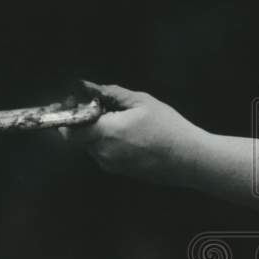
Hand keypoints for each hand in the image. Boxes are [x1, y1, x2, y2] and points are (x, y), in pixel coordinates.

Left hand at [60, 81, 204, 185]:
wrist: (189, 159)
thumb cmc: (169, 128)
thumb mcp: (142, 101)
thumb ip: (112, 93)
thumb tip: (90, 86)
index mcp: (106, 133)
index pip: (69, 129)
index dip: (68, 116)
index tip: (77, 104)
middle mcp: (103, 153)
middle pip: (79, 138)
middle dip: (85, 122)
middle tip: (103, 108)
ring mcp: (112, 166)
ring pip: (92, 147)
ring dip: (98, 133)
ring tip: (122, 121)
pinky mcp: (121, 172)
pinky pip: (105, 155)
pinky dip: (109, 143)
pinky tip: (131, 135)